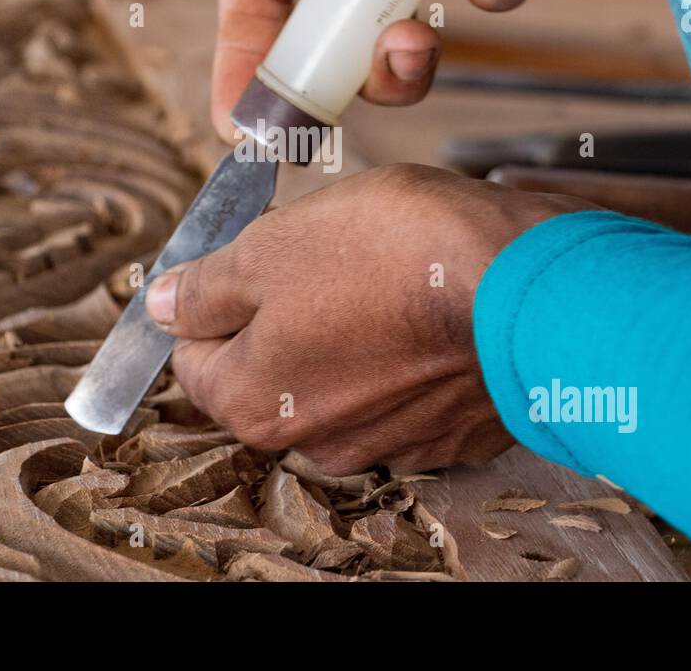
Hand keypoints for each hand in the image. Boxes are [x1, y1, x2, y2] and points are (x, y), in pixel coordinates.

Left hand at [144, 164, 595, 473]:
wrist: (531, 287)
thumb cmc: (397, 257)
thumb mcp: (271, 247)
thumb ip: (204, 287)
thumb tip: (159, 306)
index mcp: (255, 402)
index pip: (193, 357)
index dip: (213, 296)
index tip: (250, 257)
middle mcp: (315, 441)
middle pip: (270, 369)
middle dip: (285, 311)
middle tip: (328, 255)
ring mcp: (389, 443)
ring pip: (340, 375)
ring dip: (350, 329)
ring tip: (390, 273)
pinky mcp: (450, 432)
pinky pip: (406, 387)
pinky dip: (409, 351)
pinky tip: (432, 306)